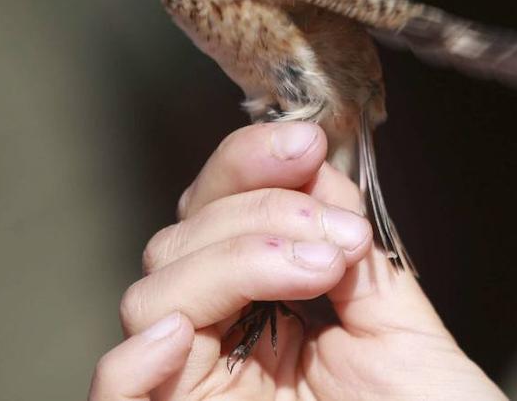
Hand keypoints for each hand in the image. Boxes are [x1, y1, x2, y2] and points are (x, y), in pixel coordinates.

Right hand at [89, 121, 504, 399]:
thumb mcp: (398, 324)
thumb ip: (347, 247)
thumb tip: (312, 163)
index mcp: (272, 305)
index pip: (222, 210)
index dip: (249, 163)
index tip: (303, 139)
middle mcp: (223, 340)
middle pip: (181, 239)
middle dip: (257, 211)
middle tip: (335, 232)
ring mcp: (195, 385)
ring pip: (154, 293)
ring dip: (235, 259)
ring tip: (318, 269)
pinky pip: (118, 388)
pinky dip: (137, 355)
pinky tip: (185, 333)